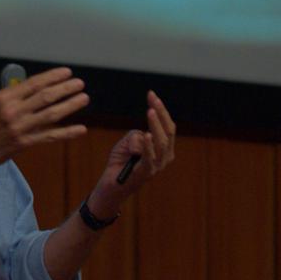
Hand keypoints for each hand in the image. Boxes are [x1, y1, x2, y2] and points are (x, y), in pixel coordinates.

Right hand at [0, 67, 88, 174]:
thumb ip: (13, 97)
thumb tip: (35, 89)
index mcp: (5, 97)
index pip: (34, 83)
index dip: (52, 77)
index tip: (67, 72)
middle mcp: (13, 110)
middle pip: (45, 96)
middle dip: (65, 88)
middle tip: (80, 83)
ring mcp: (20, 127)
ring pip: (51, 114)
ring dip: (70, 105)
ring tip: (84, 98)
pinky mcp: (24, 143)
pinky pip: (50, 136)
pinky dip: (67, 132)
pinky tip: (81, 129)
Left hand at [89, 91, 175, 214]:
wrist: (111, 185)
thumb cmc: (120, 162)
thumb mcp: (127, 142)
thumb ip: (135, 136)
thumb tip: (142, 137)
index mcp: (164, 149)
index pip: (168, 126)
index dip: (161, 110)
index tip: (151, 94)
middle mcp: (165, 157)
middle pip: (168, 132)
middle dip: (161, 113)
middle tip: (152, 99)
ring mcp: (157, 166)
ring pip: (162, 142)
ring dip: (155, 125)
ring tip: (150, 111)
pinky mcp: (146, 173)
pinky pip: (149, 157)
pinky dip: (148, 146)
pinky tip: (146, 135)